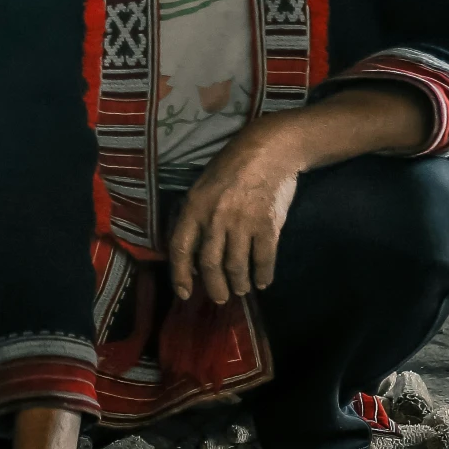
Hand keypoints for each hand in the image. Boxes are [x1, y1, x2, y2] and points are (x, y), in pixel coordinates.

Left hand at [165, 118, 300, 305]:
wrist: (268, 150)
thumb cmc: (231, 168)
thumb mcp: (202, 187)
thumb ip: (196, 217)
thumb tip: (194, 252)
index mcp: (194, 208)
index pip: (180, 249)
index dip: (180, 275)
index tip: (185, 293)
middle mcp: (215, 219)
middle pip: (210, 265)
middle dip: (215, 287)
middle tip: (221, 298)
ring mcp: (242, 223)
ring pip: (236, 267)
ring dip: (239, 284)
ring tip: (242, 289)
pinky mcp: (267, 225)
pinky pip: (263, 258)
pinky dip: (263, 274)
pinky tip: (263, 281)